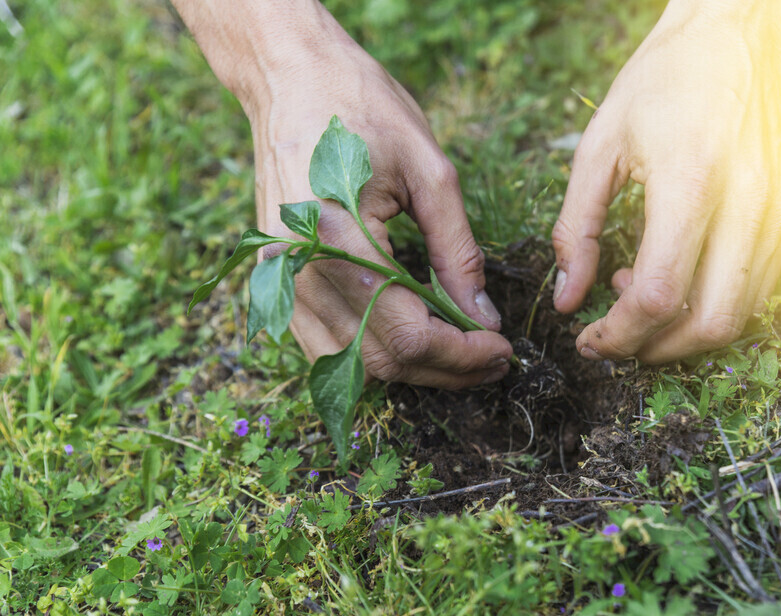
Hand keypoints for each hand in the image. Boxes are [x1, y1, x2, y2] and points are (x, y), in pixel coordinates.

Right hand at [176, 1, 511, 387]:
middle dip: (447, 368)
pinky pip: (325, 346)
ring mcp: (281, 282)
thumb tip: (483, 316)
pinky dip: (372, 355)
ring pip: (353, 362)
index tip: (503, 349)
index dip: (462, 354)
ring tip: (462, 355)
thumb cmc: (362, 109)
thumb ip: (458, 252)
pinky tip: (414, 341)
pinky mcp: (276, 282)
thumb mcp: (430, 172)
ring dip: (413, 369)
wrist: (290, 79)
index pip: (408, 333)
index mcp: (337, 238)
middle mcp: (300, 272)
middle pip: (382, 359)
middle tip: (494, 359)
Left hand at [551, 0, 780, 363]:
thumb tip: (567, 299)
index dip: (619, 334)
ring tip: (637, 295)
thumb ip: (576, 228)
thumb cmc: (662, 82)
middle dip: (656, 350)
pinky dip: (711, 307)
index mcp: (691, 180)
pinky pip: (755, 292)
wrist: (736, 36)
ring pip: (739, 317)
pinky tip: (673, 277)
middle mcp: (746, 204)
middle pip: (710, 323)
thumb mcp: (599, 147)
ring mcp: (776, 214)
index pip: (659, 293)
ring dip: (684, 331)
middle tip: (615, 340)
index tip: (589, 341)